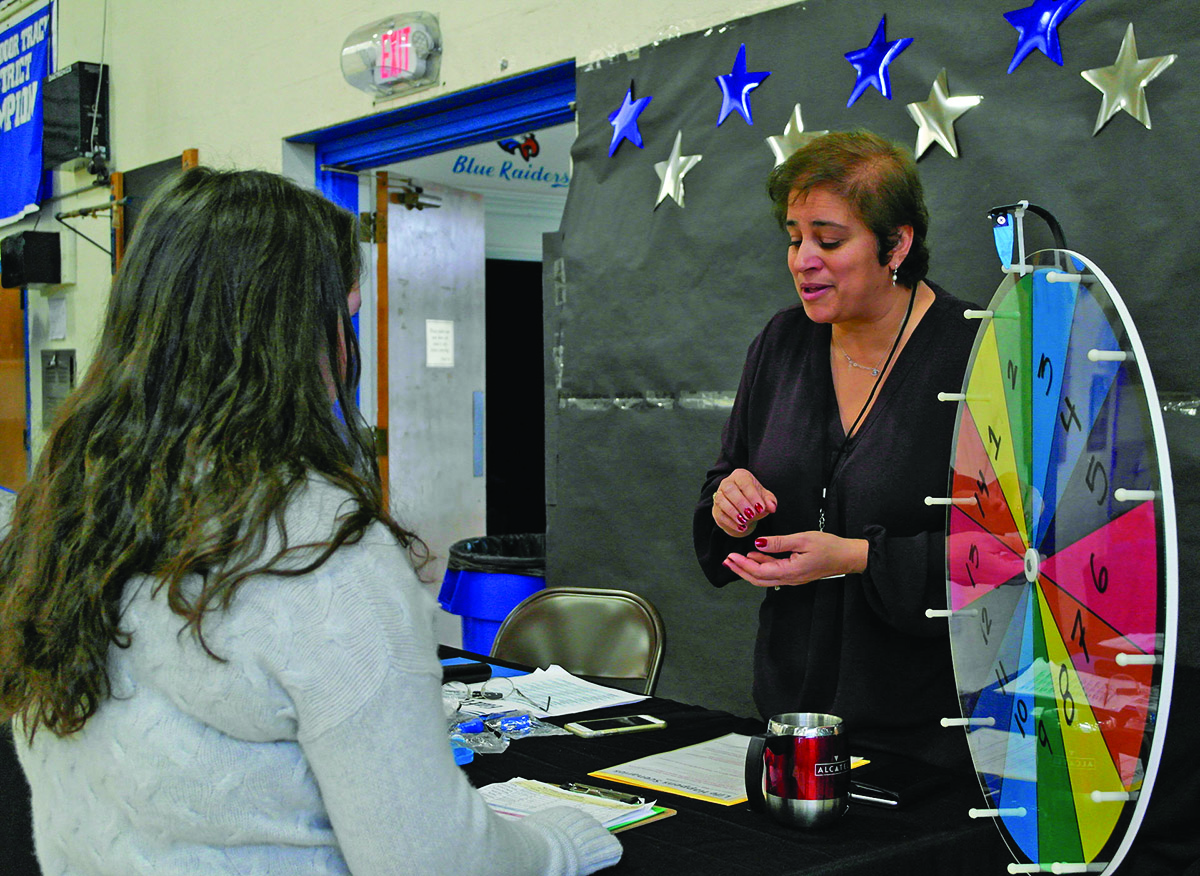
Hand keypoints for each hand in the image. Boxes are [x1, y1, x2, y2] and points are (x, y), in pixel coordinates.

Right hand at [712, 469, 777, 536]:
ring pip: (721, 501)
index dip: (752, 495)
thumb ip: (770, 501)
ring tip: (745, 521)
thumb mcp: (765, 499)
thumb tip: (772, 507)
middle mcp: (727, 483)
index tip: (760, 508)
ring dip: (733, 512)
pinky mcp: (716, 509)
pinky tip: (741, 527)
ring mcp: (719, 496)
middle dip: (741, 503)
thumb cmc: (755, 500)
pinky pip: (720, 514)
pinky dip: (730, 522)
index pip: (744, 482)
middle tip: (752, 514)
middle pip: (729, 489)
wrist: (744, 511)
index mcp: (740, 476)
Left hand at [723, 531, 867, 587]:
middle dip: (741, 570)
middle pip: (758, 579)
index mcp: (790, 571)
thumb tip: (757, 543)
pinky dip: (761, 565)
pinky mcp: (795, 574)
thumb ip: (779, 542)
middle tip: (727, 560)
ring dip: (748, 569)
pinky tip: (754, 555)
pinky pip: (773, 573)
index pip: (760, 571)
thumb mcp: (802, 539)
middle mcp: (789, 579)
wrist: (847, 556)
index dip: (743, 565)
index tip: (731, 556)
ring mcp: (792, 578)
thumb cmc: (829, 546)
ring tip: (735, 559)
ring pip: (765, 578)